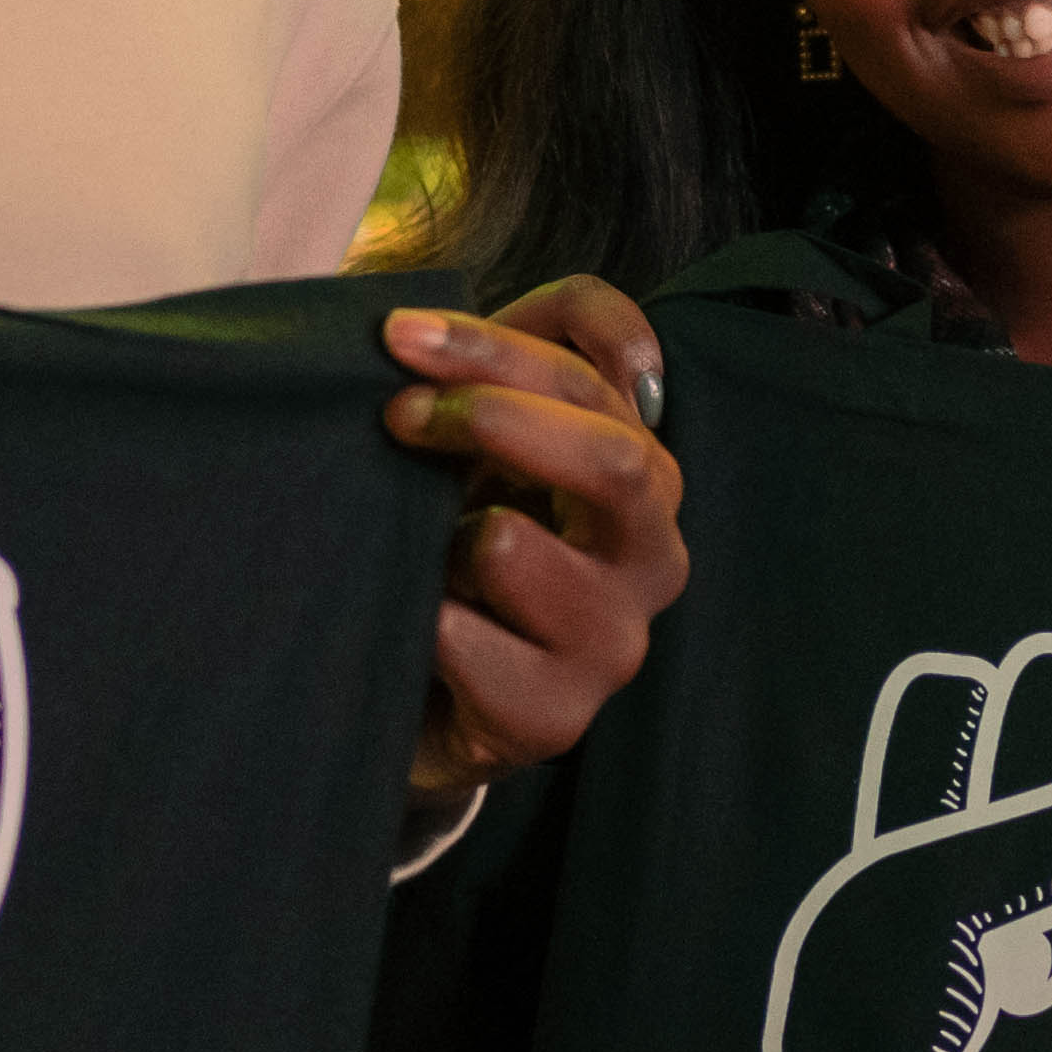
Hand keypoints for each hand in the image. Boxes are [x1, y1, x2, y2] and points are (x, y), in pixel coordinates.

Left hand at [384, 280, 688, 805]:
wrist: (422, 682)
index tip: (399, 336)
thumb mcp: (497, 419)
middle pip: (613, 458)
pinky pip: (464, 642)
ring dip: (440, 538)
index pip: (598, 379)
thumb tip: (604, 331)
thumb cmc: (459, 530)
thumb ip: (556, 334)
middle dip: (492, 416)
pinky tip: (414, 623)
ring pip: (516, 549)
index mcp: (645, 476)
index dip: (496, 346)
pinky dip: (418, 619)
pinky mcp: (555, 720)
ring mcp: (612, 645)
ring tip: (420, 556)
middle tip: (399, 415)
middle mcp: (652, 557)